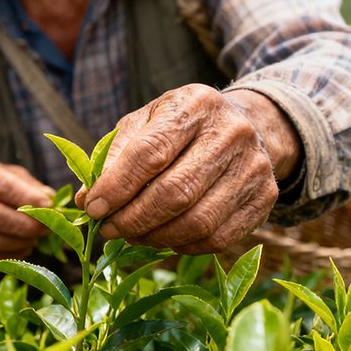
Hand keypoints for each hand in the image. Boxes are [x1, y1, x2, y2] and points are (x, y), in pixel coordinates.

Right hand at [0, 156, 53, 264]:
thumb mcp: (9, 174)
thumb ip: (30, 186)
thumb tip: (51, 201)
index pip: (0, 186)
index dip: (27, 198)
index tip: (49, 206)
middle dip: (27, 225)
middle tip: (47, 228)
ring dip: (21, 242)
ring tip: (36, 238)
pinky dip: (12, 254)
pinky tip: (24, 247)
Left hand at [77, 84, 298, 253]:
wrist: (243, 127)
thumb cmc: (179, 127)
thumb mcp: (143, 125)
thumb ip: (112, 157)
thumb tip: (85, 198)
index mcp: (194, 105)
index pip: (149, 153)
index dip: (116, 187)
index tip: (92, 208)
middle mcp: (231, 133)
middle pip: (174, 192)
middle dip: (132, 219)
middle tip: (107, 230)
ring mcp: (254, 167)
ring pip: (197, 222)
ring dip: (154, 237)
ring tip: (131, 236)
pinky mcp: (265, 198)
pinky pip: (217, 238)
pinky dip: (182, 246)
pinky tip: (162, 239)